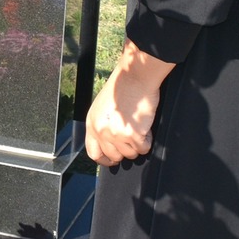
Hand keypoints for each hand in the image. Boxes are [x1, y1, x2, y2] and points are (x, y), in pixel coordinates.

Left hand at [84, 42, 172, 166]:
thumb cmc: (121, 89)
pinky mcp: (133, 134)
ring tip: (139, 127)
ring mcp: (116, 134)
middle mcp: (101, 131)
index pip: (93, 153)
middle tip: (132, 139)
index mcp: (92, 123)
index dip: (105, 160)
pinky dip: (147, 140)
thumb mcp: (102, 108)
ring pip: (130, 154)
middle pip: (114, 156)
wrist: (134, 78)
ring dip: (137, 144)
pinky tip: (145, 126)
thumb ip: (102, 125)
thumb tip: (108, 143)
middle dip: (125, 150)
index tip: (113, 160)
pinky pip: (144, 148)